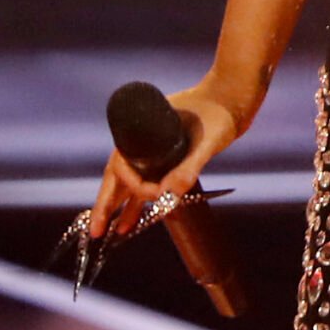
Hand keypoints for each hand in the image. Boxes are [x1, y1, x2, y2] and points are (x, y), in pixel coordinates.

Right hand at [88, 73, 252, 239]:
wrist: (234, 97)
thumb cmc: (220, 112)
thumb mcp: (207, 141)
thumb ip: (190, 166)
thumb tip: (170, 194)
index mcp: (144, 133)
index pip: (122, 166)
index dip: (131, 186)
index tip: (154, 194)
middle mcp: (145, 142)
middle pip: (118, 176)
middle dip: (106, 204)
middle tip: (94, 232)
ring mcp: (157, 150)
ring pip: (132, 180)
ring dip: (123, 205)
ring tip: (114, 232)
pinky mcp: (171, 157)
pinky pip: (149, 180)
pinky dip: (143, 198)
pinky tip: (140, 216)